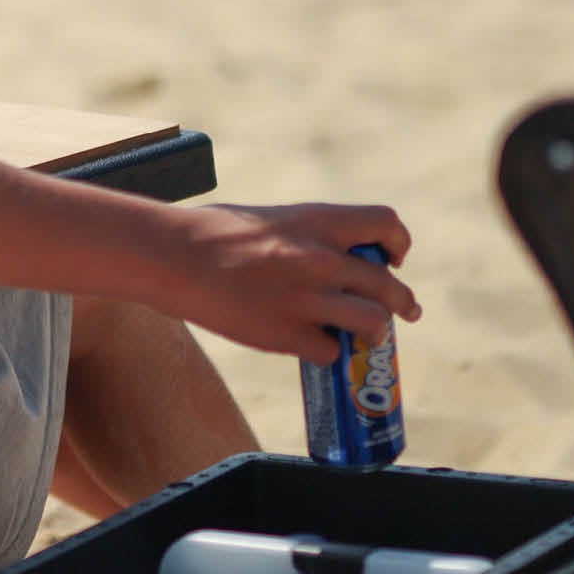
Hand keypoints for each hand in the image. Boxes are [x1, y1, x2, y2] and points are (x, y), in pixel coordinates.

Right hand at [173, 202, 420, 360]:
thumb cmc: (209, 233)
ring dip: (375, 332)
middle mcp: (319, 258)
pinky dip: (326, 354)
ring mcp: (304, 299)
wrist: (170, 256)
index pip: (386, 224)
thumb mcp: (270, 219)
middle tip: (404, 312)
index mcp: (317, 220)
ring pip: (372, 323)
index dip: (398, 244)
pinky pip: (328, 351)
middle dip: (401, 302)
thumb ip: (304, 236)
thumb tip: (326, 259)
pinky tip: (314, 349)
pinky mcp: (284, 333)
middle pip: (388, 285)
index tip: (393, 258)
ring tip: (369, 337)